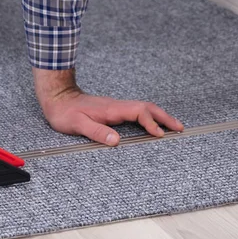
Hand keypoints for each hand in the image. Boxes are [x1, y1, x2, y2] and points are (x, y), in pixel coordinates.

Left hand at [33, 68, 183, 145]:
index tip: (159, 134)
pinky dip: (149, 117)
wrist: (57, 98)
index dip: (151, 122)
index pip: (138, 112)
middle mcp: (117, 106)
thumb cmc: (65, 112)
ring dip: (159, 116)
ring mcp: (116, 107)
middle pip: (147, 107)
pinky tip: (152, 125)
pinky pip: (136, 112)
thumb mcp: (77, 124)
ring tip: (173, 127)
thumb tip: (117, 140)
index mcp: (111, 109)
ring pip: (143, 108)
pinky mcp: (113, 110)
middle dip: (165, 117)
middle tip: (180, 128)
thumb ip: (97, 132)